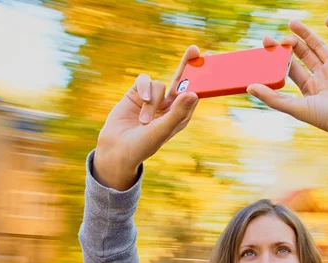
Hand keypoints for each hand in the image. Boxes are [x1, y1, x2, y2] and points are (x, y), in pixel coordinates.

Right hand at [94, 46, 201, 190]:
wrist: (116, 149)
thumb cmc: (143, 145)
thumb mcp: (162, 130)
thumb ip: (177, 112)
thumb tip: (193, 93)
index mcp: (181, 115)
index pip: (195, 92)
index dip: (202, 78)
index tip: (210, 62)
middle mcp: (169, 105)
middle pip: (181, 80)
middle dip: (187, 65)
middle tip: (194, 49)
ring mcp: (154, 98)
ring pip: (159, 85)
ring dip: (151, 103)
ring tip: (144, 121)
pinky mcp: (137, 92)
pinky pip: (145, 80)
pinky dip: (143, 90)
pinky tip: (140, 102)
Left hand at [247, 18, 327, 160]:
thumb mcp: (297, 108)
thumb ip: (273, 98)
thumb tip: (249, 87)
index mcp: (310, 89)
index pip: (291, 69)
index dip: (278, 57)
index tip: (266, 44)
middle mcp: (323, 77)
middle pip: (303, 56)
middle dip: (290, 44)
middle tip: (278, 36)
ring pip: (320, 46)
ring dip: (306, 34)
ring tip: (292, 23)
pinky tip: (327, 21)